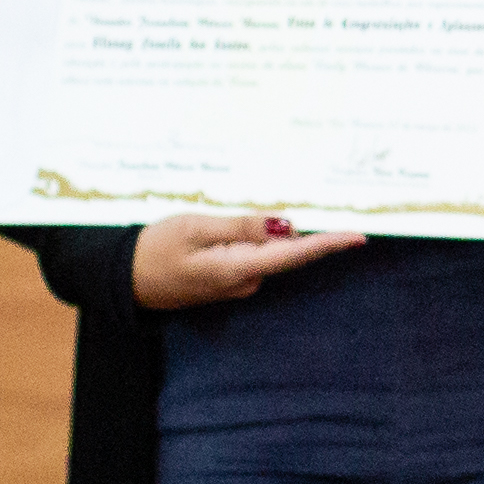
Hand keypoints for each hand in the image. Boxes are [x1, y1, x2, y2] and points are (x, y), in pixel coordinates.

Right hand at [130, 211, 364, 311]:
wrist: (125, 279)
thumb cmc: (156, 249)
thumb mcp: (196, 227)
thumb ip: (243, 227)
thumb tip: (287, 226)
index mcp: (239, 268)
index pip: (294, 255)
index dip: (329, 244)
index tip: (358, 236)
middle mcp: (246, 281)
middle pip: (286, 251)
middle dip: (298, 228)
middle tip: (314, 199)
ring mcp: (238, 283)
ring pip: (268, 251)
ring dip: (271, 231)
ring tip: (254, 210)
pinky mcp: (230, 280)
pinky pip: (253, 255)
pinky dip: (255, 239)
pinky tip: (238, 226)